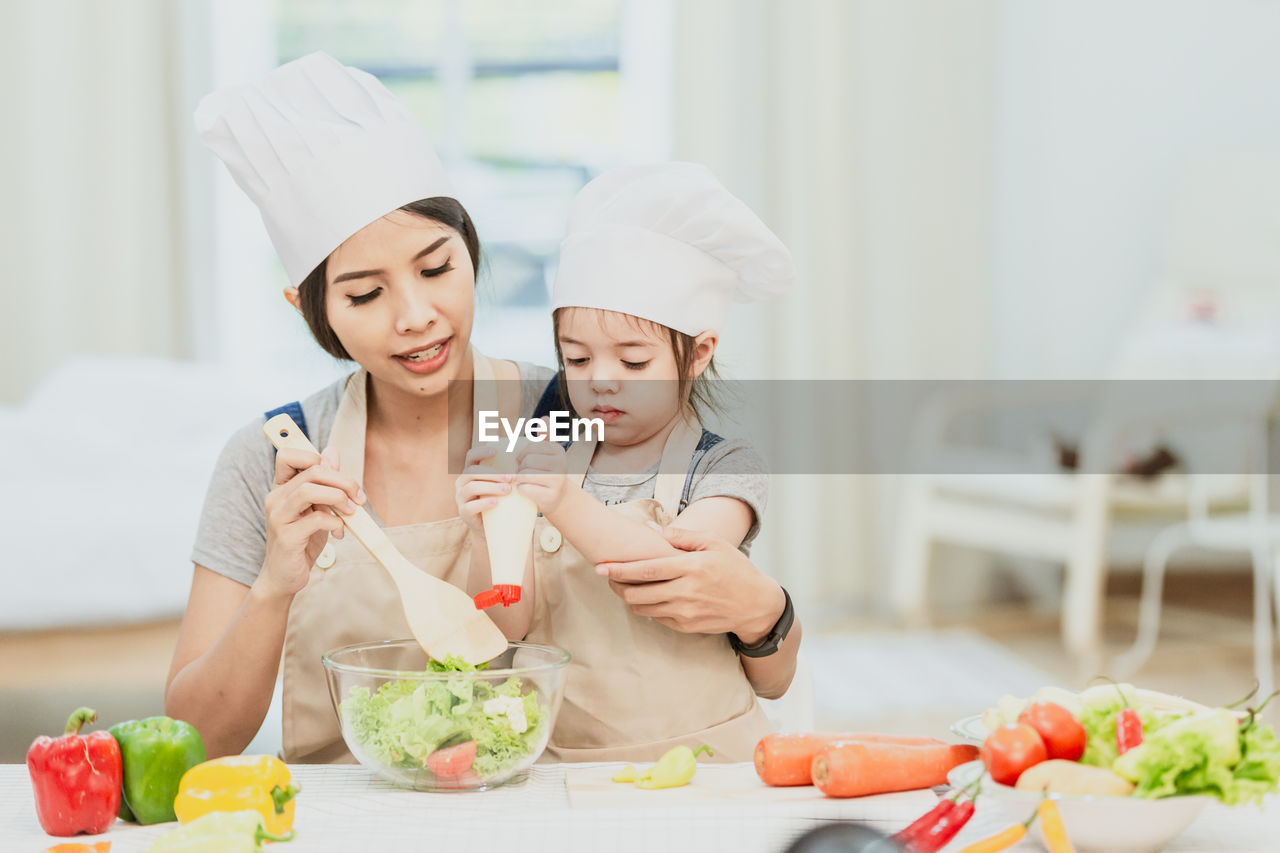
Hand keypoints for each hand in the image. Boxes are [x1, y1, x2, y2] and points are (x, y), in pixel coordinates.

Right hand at [260, 446, 362, 599]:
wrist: (285, 576)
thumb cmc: (303, 540)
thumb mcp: (317, 508)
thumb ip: (324, 483)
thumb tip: (332, 452)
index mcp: (282, 488)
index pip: (288, 455)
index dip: (315, 457)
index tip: (337, 475)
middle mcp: (276, 498)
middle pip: (312, 471)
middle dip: (343, 480)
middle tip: (358, 496)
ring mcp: (278, 517)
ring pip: (309, 490)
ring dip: (338, 497)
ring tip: (352, 511)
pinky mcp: (286, 536)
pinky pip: (316, 519)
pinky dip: (335, 522)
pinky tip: (340, 531)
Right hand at [455, 445, 513, 535]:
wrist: (493, 527)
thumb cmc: (500, 500)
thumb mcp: (502, 484)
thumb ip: (509, 473)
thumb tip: (529, 456)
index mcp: (471, 472)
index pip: (471, 456)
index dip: (481, 452)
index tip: (495, 451)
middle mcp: (462, 482)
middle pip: (472, 471)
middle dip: (492, 473)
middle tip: (512, 477)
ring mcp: (461, 497)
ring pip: (472, 487)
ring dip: (491, 487)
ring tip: (508, 490)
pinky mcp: (463, 512)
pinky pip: (471, 506)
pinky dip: (484, 503)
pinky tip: (496, 502)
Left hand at [514, 436, 570, 514]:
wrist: (557, 497)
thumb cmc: (547, 472)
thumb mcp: (546, 453)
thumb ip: (544, 435)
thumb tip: (544, 418)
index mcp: (558, 450)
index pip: (531, 447)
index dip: (521, 455)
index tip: (522, 461)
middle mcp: (562, 464)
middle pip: (528, 461)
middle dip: (520, 468)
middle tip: (522, 473)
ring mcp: (558, 481)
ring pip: (525, 475)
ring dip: (519, 479)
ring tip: (524, 481)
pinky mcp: (551, 496)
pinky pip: (525, 489)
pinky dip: (521, 490)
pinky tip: (526, 490)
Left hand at [595, 526, 784, 639]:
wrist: (755, 605)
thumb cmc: (735, 569)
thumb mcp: (714, 544)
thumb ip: (681, 535)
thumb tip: (650, 527)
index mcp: (691, 568)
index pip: (646, 570)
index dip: (619, 569)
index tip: (601, 566)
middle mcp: (686, 592)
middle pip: (637, 593)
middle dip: (616, 586)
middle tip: (608, 577)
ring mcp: (685, 613)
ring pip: (643, 609)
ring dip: (629, 598)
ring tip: (624, 586)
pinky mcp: (686, 627)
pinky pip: (656, 618)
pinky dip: (647, 608)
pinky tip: (648, 597)